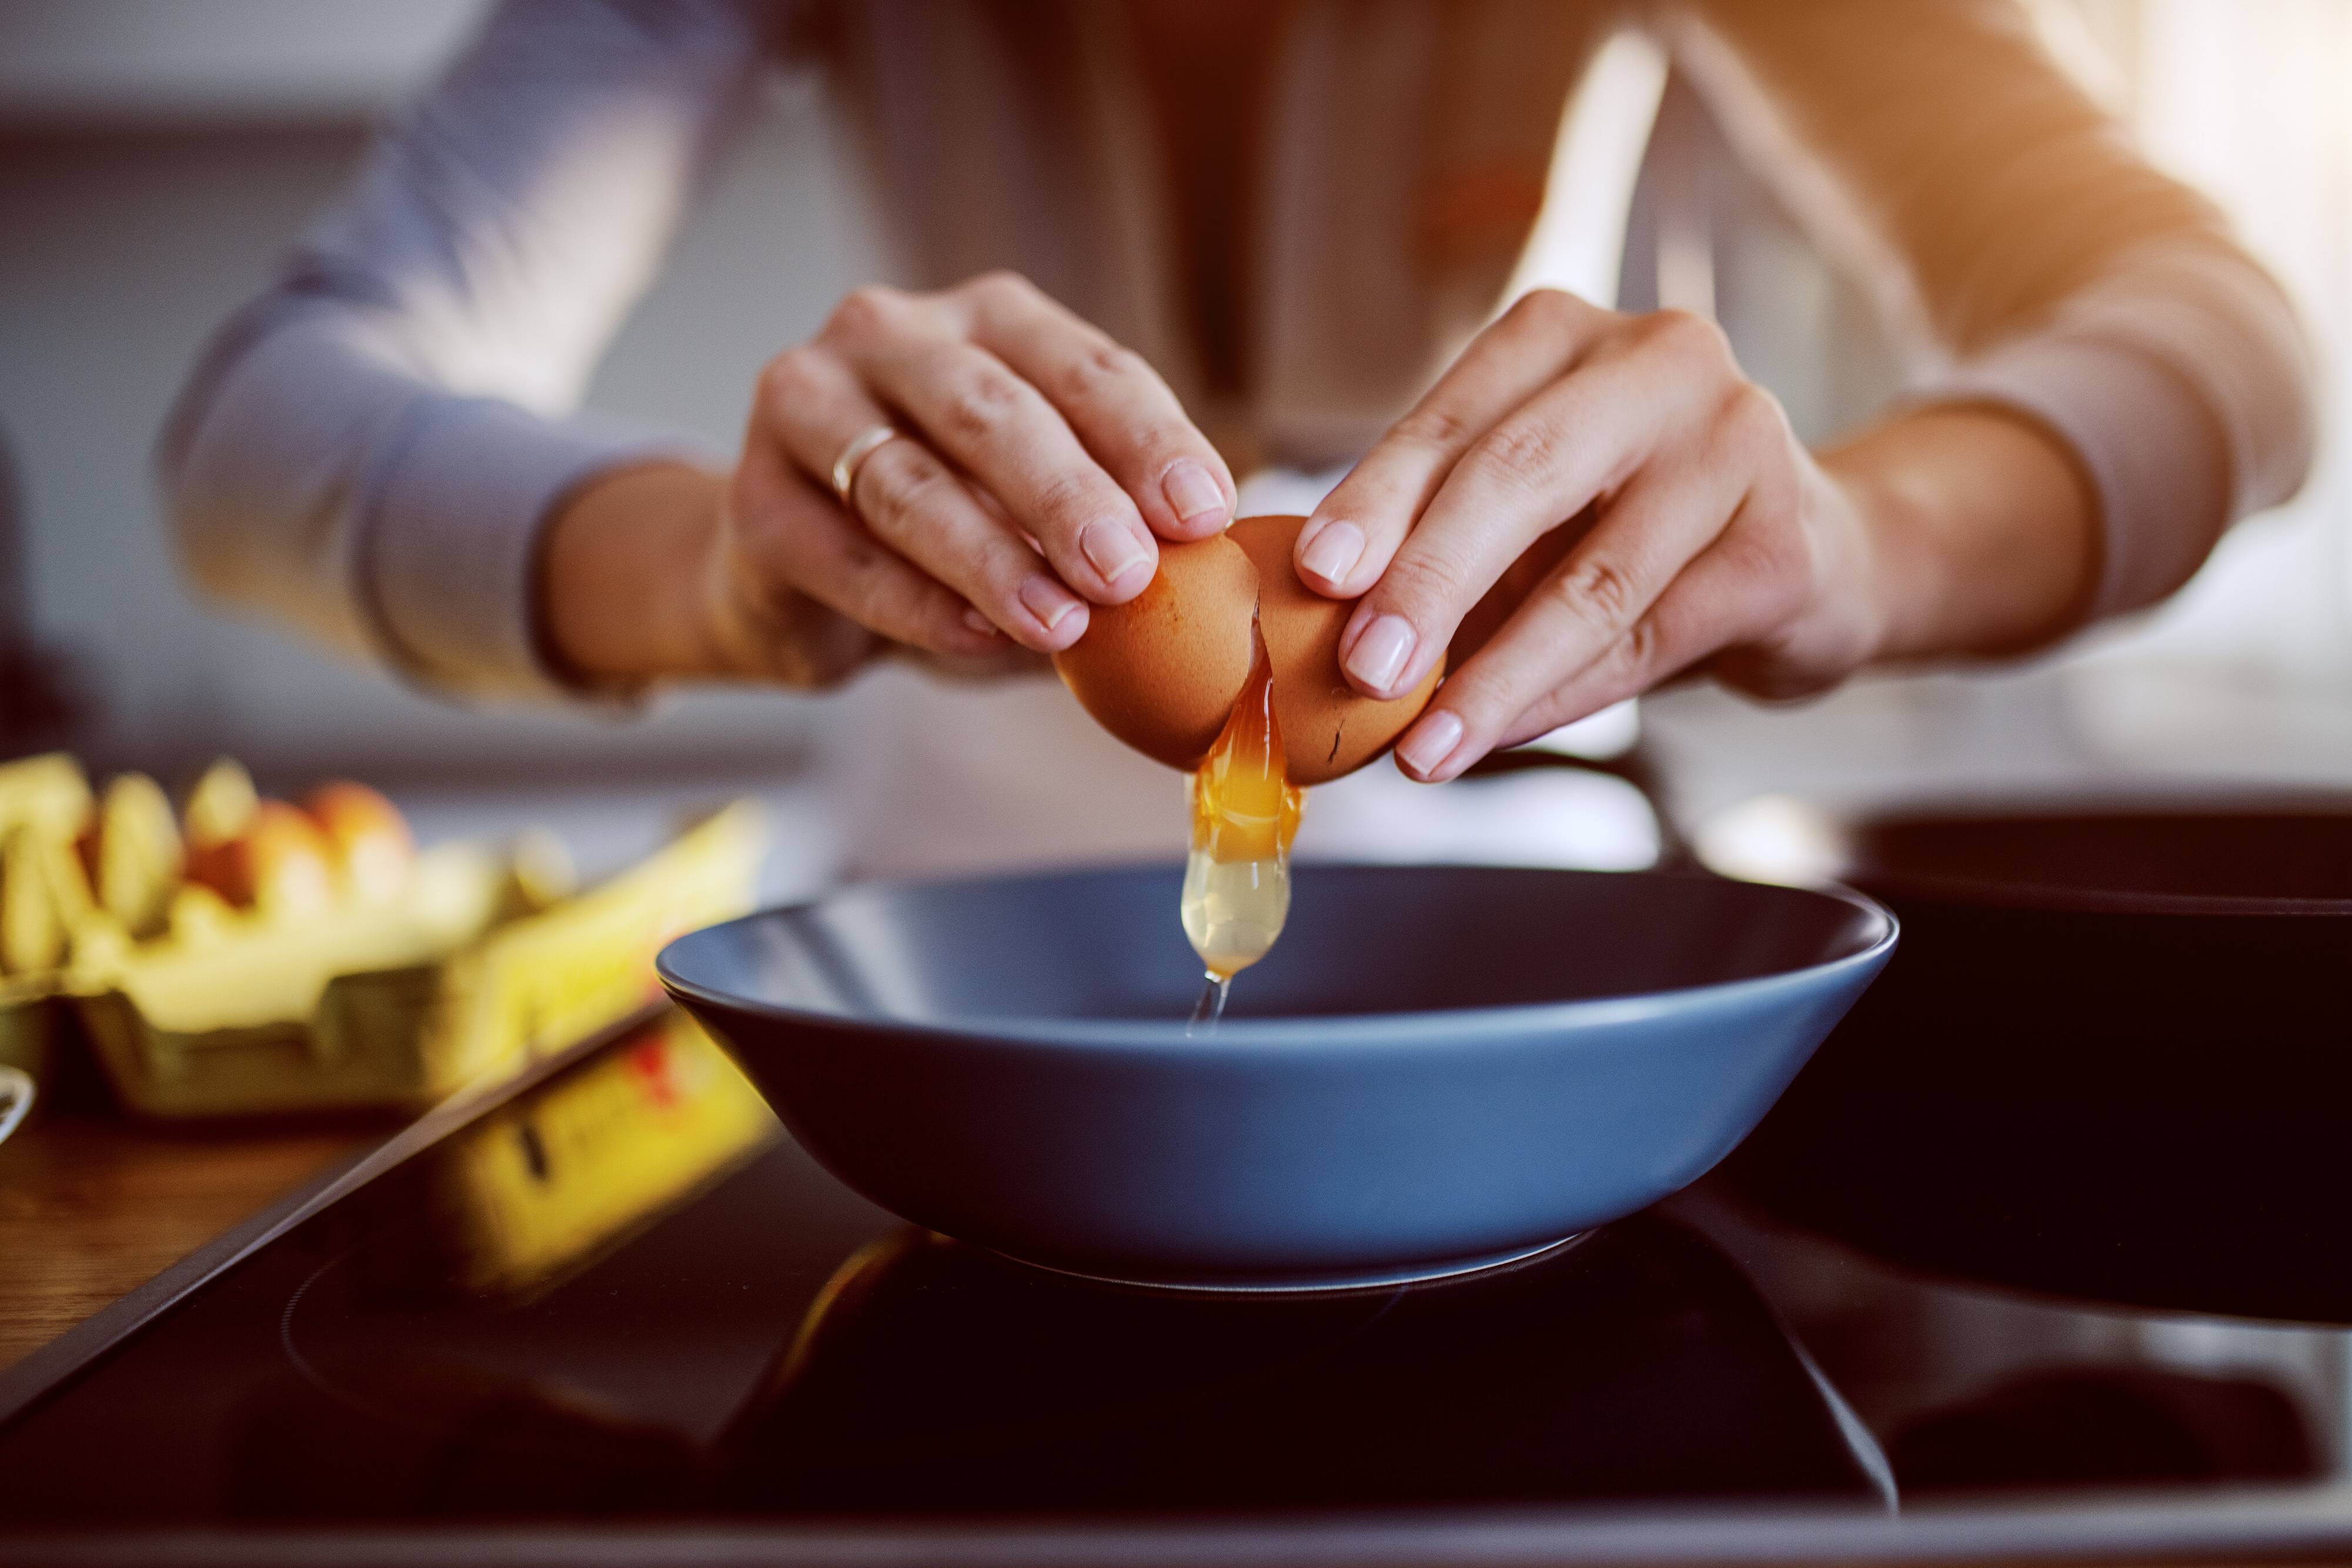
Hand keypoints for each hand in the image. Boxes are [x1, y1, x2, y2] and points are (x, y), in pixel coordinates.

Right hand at [541, 273, 1236, 689]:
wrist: (795, 571)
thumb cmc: (953, 528)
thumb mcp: (1042, 510)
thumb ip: (1113, 524)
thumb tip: (1211, 577)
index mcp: (990, 320)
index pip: (1086, 369)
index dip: (1149, 441)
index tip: (1205, 515)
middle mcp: (891, 334)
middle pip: (991, 412)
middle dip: (1069, 496)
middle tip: (1129, 572)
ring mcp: (807, 401)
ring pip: (907, 483)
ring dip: (990, 559)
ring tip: (1059, 626)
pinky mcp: (753, 494)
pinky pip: (841, 554)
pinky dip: (915, 604)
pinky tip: (976, 641)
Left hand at [1291, 290, 1898, 781]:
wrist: (1804, 552)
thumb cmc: (1622, 520)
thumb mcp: (1524, 500)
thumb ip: (1435, 536)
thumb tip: (1317, 624)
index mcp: (1563, 334)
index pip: (1451, 420)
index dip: (1377, 500)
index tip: (1314, 574)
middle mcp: (1659, 362)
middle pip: (1521, 476)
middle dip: (1430, 582)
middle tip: (1362, 671)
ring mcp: (1737, 445)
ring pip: (1591, 580)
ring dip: (1495, 675)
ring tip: (1424, 749)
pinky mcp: (1781, 547)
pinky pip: (1647, 641)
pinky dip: (1562, 699)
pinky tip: (1500, 735)